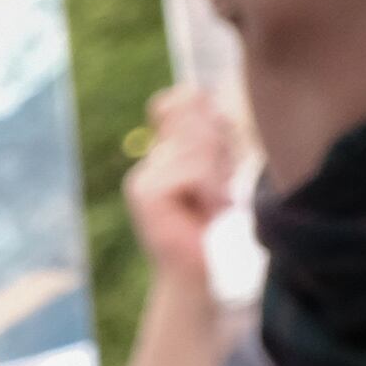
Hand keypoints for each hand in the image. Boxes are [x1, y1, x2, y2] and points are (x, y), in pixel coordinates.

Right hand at [122, 81, 241, 280]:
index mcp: (166, 150)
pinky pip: (192, 170)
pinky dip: (210, 190)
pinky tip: (209, 211)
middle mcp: (149, 160)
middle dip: (222, 148)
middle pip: (194, 117)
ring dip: (219, 174)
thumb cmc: (219, 224)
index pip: (179, 100)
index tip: (222, 148)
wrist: (202, 272)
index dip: (204, 112)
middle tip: (222, 187)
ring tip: (217, 203)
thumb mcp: (223, 169)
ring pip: (197, 145)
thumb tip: (199, 93)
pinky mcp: (144, 193)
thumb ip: (211, 133)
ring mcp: (142, 177)